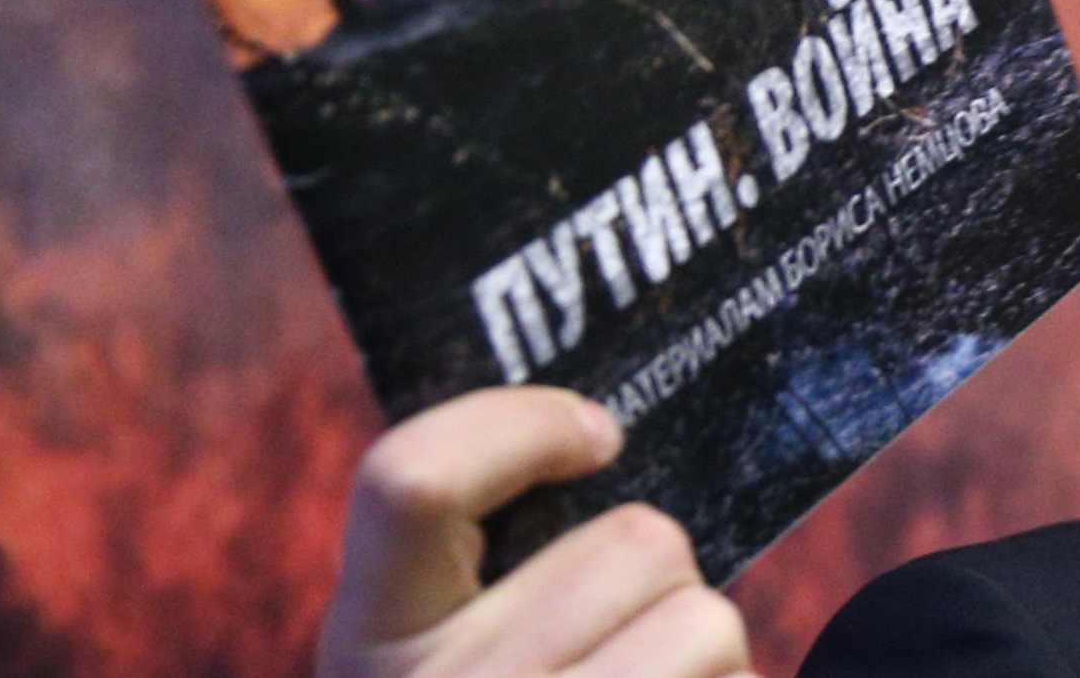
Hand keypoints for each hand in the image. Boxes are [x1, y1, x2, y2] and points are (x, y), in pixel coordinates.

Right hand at [319, 386, 753, 677]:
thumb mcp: (455, 658)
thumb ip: (493, 569)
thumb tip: (603, 440)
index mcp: (370, 646)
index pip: (413, 478)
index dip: (523, 425)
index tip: (597, 437)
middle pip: (636, 541)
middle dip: (663, 580)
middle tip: (627, 645)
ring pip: (707, 620)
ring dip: (709, 656)